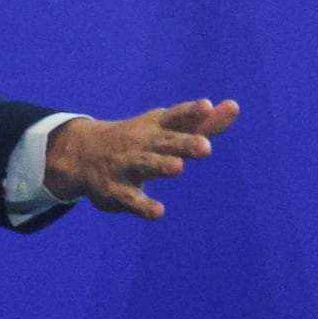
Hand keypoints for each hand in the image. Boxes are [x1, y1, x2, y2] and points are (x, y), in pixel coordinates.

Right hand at [44, 98, 239, 219]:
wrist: (83, 154)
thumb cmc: (140, 139)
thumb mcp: (167, 128)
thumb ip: (202, 123)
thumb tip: (234, 107)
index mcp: (157, 126)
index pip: (177, 117)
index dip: (192, 112)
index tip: (208, 107)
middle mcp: (143, 143)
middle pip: (166, 142)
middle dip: (184, 144)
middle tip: (206, 147)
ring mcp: (128, 166)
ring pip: (147, 165)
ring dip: (161, 166)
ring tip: (177, 167)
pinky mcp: (117, 191)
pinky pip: (131, 199)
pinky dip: (143, 206)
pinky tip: (158, 212)